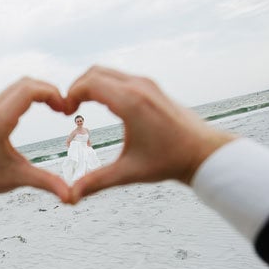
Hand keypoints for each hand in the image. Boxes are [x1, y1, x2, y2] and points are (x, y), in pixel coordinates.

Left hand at [0, 78, 69, 220]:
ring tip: (56, 107)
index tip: (64, 110)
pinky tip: (41, 107)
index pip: (28, 91)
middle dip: (49, 91)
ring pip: (19, 84)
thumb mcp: (21, 179)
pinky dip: (30, 93)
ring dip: (40, 90)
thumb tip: (72, 197)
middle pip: (26, 83)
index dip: (52, 94)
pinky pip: (12, 91)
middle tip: (64, 109)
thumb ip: (48, 183)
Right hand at [65, 66, 235, 202]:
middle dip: (76, 87)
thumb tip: (70, 197)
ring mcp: (147, 84)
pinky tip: (102, 105)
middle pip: (95, 72)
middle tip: (69, 109)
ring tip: (81, 106)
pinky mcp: (152, 87)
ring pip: (108, 72)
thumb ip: (96, 182)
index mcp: (131, 102)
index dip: (70, 95)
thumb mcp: (128, 172)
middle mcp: (138, 86)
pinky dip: (105, 85)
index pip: (89, 84)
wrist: (203, 152)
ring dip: (90, 85)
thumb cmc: (169, 161)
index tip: (65, 113)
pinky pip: (120, 77)